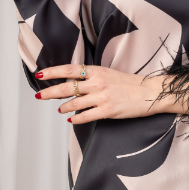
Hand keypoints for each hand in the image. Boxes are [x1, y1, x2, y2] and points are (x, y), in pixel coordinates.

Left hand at [34, 65, 187, 121]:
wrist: (149, 93)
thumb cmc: (130, 84)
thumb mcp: (109, 74)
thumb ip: (91, 78)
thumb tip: (73, 84)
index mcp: (96, 71)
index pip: (68, 70)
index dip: (52, 72)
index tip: (39, 75)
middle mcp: (96, 83)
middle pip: (66, 88)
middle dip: (50, 92)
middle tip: (39, 96)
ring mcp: (101, 97)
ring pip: (74, 104)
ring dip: (64, 107)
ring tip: (60, 109)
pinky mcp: (107, 111)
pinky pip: (85, 116)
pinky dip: (76, 119)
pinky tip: (71, 119)